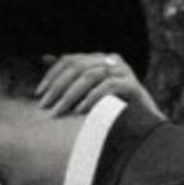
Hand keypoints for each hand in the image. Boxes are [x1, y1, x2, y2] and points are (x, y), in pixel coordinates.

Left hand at [36, 50, 157, 117]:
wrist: (145, 127)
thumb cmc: (112, 110)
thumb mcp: (88, 91)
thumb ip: (70, 76)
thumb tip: (44, 58)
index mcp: (99, 59)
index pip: (69, 60)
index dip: (52, 75)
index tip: (38, 93)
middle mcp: (112, 60)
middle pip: (77, 66)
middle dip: (58, 86)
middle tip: (45, 105)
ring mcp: (124, 71)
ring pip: (90, 75)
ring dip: (70, 94)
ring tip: (59, 111)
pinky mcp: (133, 85)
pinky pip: (108, 86)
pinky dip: (91, 98)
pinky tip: (80, 111)